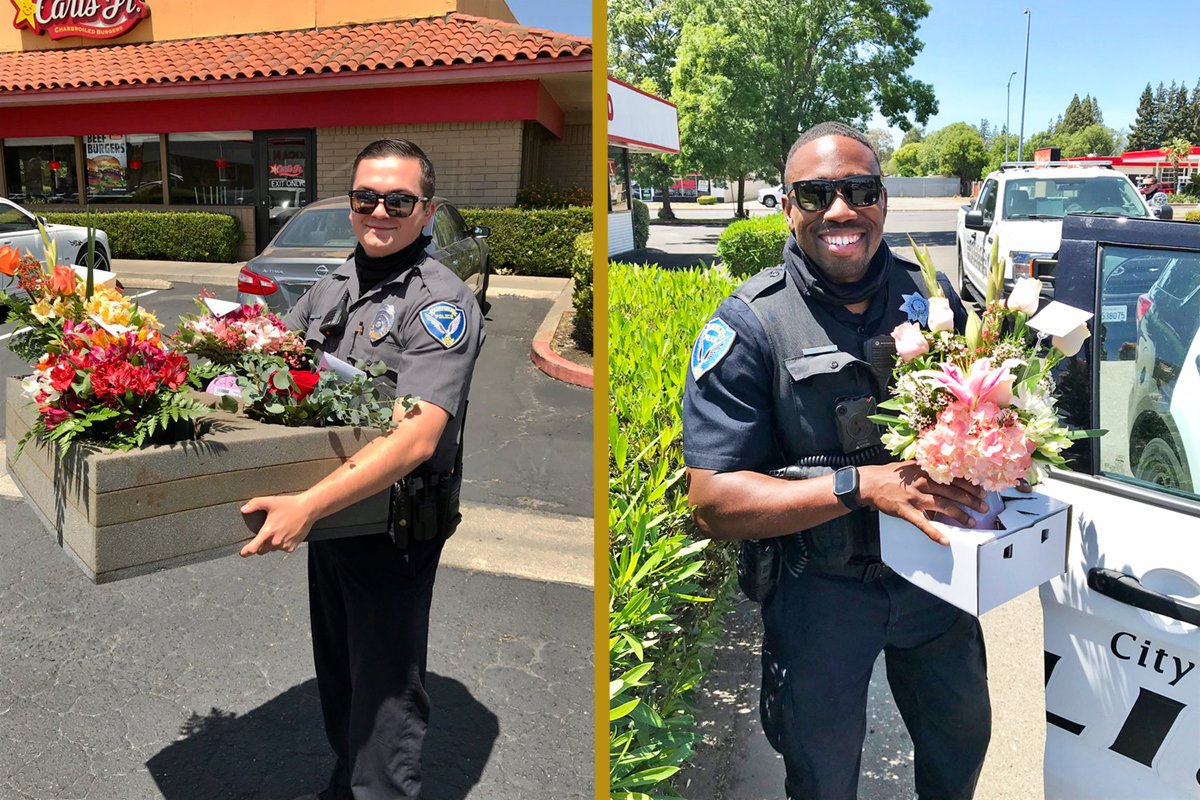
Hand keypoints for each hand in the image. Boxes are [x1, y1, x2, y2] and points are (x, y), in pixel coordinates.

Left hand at [239, 495, 315, 556]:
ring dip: (271, 544)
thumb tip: (243, 509)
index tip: (243, 553)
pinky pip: (283, 549)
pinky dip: (282, 544)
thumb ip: (254, 504)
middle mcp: (276, 541)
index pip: (253, 548)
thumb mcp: (270, 501)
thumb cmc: (290, 505)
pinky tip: (285, 533)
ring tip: (278, 531)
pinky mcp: (292, 546)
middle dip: (260, 545)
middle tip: (265, 534)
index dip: (245, 552)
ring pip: (272, 549)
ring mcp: (285, 545)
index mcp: (268, 532)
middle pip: (261, 550)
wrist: (308, 509)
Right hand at [860, 462, 988, 545]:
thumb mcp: (911, 466)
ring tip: (971, 522)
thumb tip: (947, 471)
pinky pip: (921, 523)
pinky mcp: (904, 510)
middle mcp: (922, 482)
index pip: (953, 477)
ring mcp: (914, 497)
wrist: (869, 482)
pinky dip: (934, 533)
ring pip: (942, 505)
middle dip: (970, 500)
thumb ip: (929, 469)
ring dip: (959, 515)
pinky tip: (944, 540)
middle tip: (983, 507)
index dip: (970, 485)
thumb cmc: (890, 475)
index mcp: (926, 470)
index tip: (982, 491)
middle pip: (952, 491)